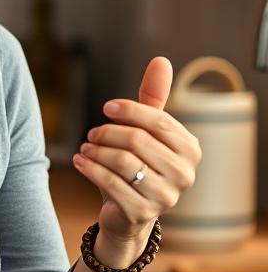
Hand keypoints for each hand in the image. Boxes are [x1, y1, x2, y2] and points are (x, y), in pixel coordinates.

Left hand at [72, 56, 201, 261]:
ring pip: (123, 162)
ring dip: (97, 151)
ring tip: (85, 148)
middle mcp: (185, 174)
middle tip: (92, 134)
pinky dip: (90, 168)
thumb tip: (161, 60)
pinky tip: (80, 160)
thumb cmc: (138, 161)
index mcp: (190, 149)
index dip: (129, 110)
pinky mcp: (142, 212)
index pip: (158, 121)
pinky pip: (110, 183)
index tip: (106, 107)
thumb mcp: (146, 130)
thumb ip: (152, 97)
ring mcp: (166, 196)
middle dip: (108, 133)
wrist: (128, 209)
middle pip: (138, 140)